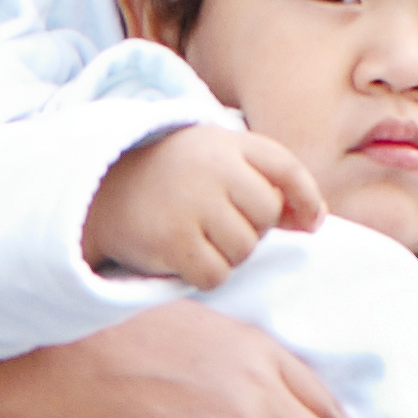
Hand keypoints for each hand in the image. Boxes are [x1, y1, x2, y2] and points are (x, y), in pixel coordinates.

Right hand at [85, 123, 323, 286]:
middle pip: (266, 215)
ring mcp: (191, 204)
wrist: (103, 186)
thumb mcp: (222, 163)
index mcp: (228, 143)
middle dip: (253, 228)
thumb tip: (315, 221)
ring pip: (244, 249)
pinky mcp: (171, 240)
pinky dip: (207, 274)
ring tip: (201, 237)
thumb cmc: (178, 176)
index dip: (305, 198)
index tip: (310, 222)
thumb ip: (269, 184)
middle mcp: (213, 168)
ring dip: (230, 254)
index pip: (286, 169)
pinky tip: (187, 257)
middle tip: (222, 222)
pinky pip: (216, 274)